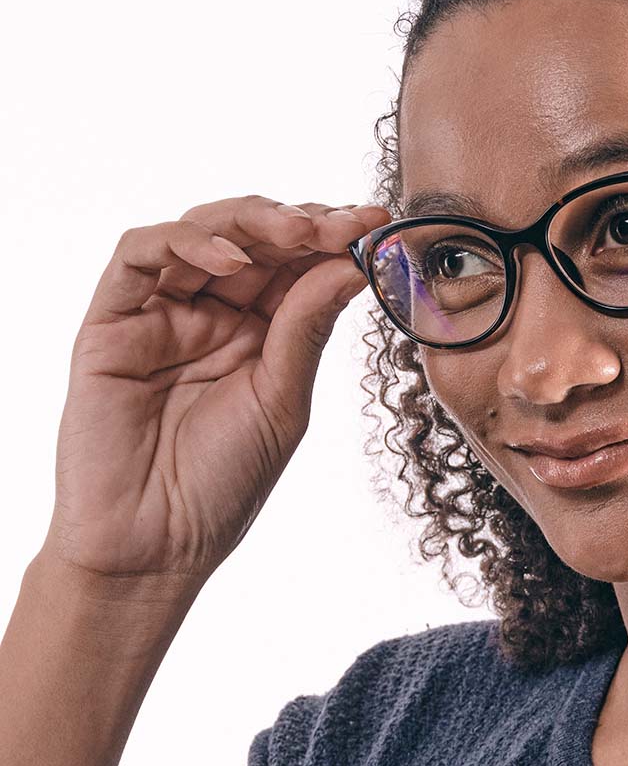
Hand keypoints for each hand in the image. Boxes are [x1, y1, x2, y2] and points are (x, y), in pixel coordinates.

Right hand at [41, 196, 390, 584]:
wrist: (157, 545)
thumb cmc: (224, 482)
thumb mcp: (284, 399)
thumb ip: (307, 329)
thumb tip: (351, 264)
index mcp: (262, 331)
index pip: (297, 263)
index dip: (334, 236)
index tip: (378, 223)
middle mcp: (212, 313)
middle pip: (254, 237)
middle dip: (302, 221)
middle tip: (343, 222)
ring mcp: (161, 314)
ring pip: (200, 231)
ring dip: (252, 220)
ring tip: (297, 231)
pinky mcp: (110, 324)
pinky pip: (137, 258)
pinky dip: (184, 243)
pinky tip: (230, 260)